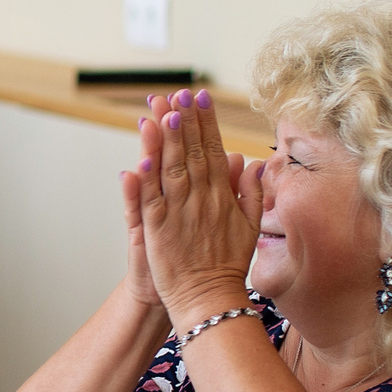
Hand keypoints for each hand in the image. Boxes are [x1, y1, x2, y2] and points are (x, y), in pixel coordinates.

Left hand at [132, 88, 264, 329]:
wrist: (209, 298)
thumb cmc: (227, 264)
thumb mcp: (249, 226)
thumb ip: (250, 193)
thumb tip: (250, 162)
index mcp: (222, 196)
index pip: (212, 151)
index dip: (205, 123)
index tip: (200, 98)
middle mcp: (201, 200)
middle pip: (191, 153)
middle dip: (184, 121)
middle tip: (178, 93)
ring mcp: (179, 213)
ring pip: (171, 170)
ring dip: (165, 141)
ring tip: (163, 112)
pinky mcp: (158, 230)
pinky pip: (150, 200)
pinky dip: (145, 180)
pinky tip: (141, 158)